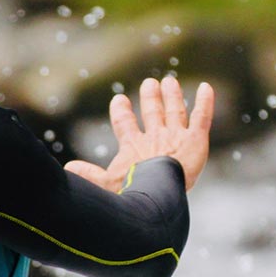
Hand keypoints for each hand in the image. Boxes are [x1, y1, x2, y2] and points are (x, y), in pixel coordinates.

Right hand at [65, 76, 213, 192]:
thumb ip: (89, 175)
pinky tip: (207, 87)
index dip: (121, 111)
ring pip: (175, 111)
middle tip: (150, 83)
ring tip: (170, 82)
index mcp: (133, 146)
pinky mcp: (196, 140)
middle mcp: (155, 138)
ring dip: (173, 96)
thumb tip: (68, 169)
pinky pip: (202, 117)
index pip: (125, 124)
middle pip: (153, 112)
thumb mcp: (106, 183)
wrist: (157, 194)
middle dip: (151, 98)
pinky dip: (205, 102)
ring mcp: (176, 137)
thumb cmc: (131, 192)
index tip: (119, 100)